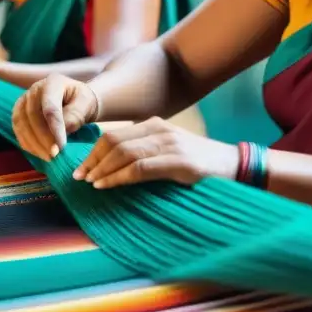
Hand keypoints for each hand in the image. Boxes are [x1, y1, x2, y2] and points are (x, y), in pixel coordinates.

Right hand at [12, 74, 99, 161]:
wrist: (76, 101)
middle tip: (54, 155)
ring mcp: (24, 99)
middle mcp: (35, 88)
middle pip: (33, 115)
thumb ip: (75, 115)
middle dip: (43, 138)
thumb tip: (61, 131)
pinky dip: (27, 143)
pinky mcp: (19, 111)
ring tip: (48, 157)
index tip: (61, 147)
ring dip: (33, 143)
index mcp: (53, 82)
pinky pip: (18, 129)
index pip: (50, 108)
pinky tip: (39, 153)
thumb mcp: (86, 105)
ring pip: (21, 123)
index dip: (54, 129)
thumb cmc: (82, 102)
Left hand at [73, 118, 239, 189]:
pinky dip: (119, 177)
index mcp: (154, 125)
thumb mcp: (168, 150)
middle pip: (114, 141)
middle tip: (78, 177)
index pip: (114, 135)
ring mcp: (170, 145)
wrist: (233, 165)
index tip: (80, 168)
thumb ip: (144, 152)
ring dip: (102, 169)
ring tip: (89, 183)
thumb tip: (112, 166)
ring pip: (124, 153)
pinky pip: (140, 168)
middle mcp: (160, 130)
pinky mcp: (179, 162)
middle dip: (92, 160)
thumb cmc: (198, 162)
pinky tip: (107, 186)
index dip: (93, 151)